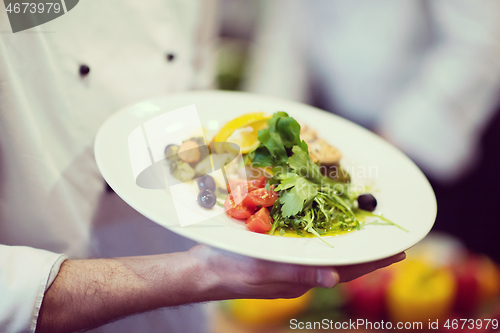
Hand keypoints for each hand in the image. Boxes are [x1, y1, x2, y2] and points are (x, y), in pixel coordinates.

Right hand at [189, 244, 405, 299]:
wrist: (200, 272)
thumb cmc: (227, 269)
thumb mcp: (262, 270)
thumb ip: (297, 273)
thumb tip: (334, 277)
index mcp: (298, 279)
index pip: (345, 271)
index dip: (372, 262)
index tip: (399, 252)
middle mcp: (297, 274)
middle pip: (340, 263)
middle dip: (366, 254)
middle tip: (390, 242)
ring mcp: (286, 266)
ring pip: (325, 256)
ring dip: (346, 247)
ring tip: (365, 237)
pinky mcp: (274, 257)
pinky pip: (306, 249)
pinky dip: (322, 241)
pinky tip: (324, 232)